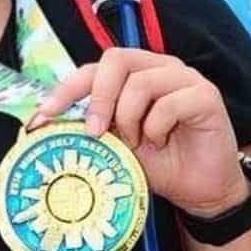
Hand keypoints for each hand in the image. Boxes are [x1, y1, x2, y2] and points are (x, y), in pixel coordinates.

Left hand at [28, 48, 248, 217]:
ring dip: (129, 118)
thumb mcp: (115, 144)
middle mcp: (158, 67)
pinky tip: (160, 142)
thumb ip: (91, 126)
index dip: (66, 89)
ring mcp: (184, 78)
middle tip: (94, 131)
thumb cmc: (157, 163)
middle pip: (115, 60)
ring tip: (136, 143)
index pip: (93, 68)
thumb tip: (46, 123)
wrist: (200, 190)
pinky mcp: (206, 96)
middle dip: (98, 97)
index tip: (44, 115)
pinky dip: (156, 127)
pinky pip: (170, 103)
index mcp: (133, 73)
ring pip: (140, 83)